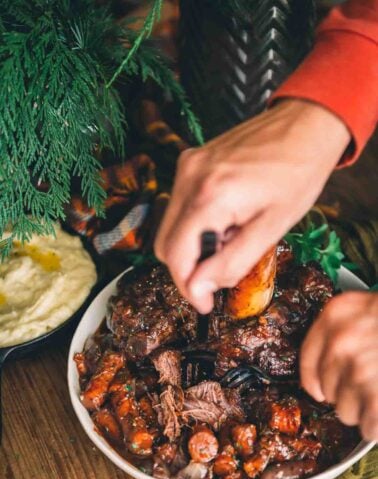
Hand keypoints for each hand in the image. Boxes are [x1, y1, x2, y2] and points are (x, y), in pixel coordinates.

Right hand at [155, 99, 349, 312]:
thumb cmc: (298, 174)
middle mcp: (189, 178)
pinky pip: (179, 206)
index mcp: (210, 196)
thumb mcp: (272, 229)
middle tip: (222, 272)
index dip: (188, 287)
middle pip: (164, 244)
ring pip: (169, 227)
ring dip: (194, 246)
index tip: (205, 304)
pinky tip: (226, 219)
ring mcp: (186, 167)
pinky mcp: (190, 162)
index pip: (176, 257)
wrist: (304, 124)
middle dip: (189, 268)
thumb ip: (231, 263)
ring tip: (232, 237)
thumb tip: (198, 289)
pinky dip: (195, 224)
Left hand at [301, 291, 377, 440]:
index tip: (321, 390)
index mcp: (337, 314)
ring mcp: (359, 371)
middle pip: (327, 389)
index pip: (308, 359)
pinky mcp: (376, 398)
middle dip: (350, 394)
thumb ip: (348, 330)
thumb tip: (331, 366)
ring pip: (344, 412)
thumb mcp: (373, 309)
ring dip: (366, 411)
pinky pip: (369, 429)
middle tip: (375, 385)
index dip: (316, 380)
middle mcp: (341, 341)